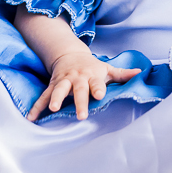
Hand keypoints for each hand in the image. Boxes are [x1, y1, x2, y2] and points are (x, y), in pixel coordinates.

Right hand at [26, 51, 140, 120]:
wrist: (69, 55)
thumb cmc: (92, 66)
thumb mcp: (107, 68)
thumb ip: (122, 74)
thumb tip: (141, 72)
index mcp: (91, 76)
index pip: (96, 83)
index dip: (98, 89)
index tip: (100, 96)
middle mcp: (76, 79)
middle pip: (78, 90)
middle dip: (79, 101)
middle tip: (81, 115)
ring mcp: (63, 82)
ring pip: (58, 90)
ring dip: (55, 99)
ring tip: (52, 109)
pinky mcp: (52, 86)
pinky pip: (43, 97)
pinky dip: (36, 107)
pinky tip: (31, 117)